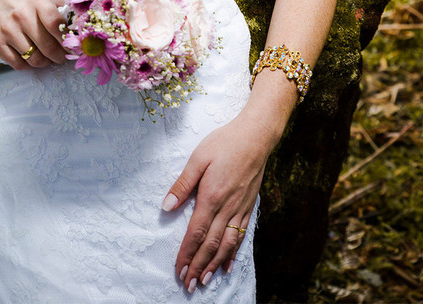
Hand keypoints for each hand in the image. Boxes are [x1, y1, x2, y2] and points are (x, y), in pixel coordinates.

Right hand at [0, 0, 65, 69]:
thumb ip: (61, 12)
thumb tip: (78, 33)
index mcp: (38, 2)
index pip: (58, 27)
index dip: (67, 42)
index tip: (72, 49)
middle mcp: (21, 15)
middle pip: (48, 47)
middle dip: (58, 57)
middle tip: (60, 58)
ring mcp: (6, 29)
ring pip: (33, 59)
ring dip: (43, 62)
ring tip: (44, 58)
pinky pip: (17, 64)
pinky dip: (26, 65)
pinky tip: (29, 58)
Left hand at [160, 114, 274, 291]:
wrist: (256, 137)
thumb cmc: (223, 143)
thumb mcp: (197, 159)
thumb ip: (182, 184)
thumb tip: (166, 206)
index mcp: (211, 197)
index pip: (196, 233)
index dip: (187, 254)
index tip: (179, 269)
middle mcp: (227, 208)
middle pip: (211, 245)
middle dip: (198, 266)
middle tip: (188, 285)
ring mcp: (240, 210)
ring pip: (227, 245)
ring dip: (214, 265)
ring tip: (204, 281)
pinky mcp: (249, 208)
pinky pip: (241, 236)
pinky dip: (233, 253)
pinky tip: (228, 265)